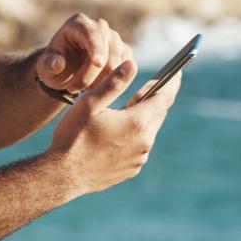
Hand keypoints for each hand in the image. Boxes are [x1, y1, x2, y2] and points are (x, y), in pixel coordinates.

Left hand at [36, 14, 130, 95]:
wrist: (66, 71)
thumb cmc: (54, 66)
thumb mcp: (45, 68)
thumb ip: (48, 65)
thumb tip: (58, 63)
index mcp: (78, 23)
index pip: (92, 34)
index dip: (96, 48)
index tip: (98, 63)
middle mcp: (100, 27)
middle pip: (107, 50)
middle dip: (92, 75)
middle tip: (72, 90)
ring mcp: (114, 38)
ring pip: (117, 63)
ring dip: (99, 82)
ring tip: (79, 89)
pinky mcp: (124, 52)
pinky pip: (124, 70)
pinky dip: (110, 83)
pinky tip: (93, 87)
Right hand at [46, 59, 180, 196]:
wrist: (62, 176)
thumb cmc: (73, 136)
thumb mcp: (90, 104)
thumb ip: (114, 83)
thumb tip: (131, 64)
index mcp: (137, 122)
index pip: (165, 97)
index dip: (172, 82)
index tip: (177, 71)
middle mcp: (144, 141)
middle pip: (158, 113)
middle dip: (155, 98)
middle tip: (146, 86)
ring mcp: (140, 158)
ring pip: (149, 130)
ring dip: (142, 118)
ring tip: (124, 111)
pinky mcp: (132, 169)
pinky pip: (140, 146)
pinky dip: (134, 136)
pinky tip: (116, 134)